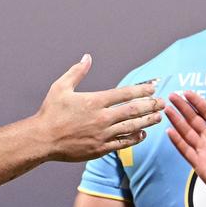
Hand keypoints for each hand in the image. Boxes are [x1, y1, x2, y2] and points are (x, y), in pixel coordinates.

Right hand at [36, 55, 163, 161]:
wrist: (42, 139)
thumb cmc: (50, 112)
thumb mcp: (60, 87)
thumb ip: (77, 72)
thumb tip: (87, 57)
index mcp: (94, 101)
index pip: (125, 93)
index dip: (142, 89)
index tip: (153, 86)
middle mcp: (101, 118)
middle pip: (133, 110)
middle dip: (151, 105)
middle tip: (163, 101)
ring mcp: (102, 134)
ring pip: (132, 126)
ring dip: (147, 121)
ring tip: (159, 116)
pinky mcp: (100, 149)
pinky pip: (123, 143)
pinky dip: (135, 138)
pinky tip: (142, 134)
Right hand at [165, 91, 205, 202]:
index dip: (197, 102)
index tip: (187, 92)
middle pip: (193, 119)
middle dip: (182, 107)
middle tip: (172, 96)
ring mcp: (204, 150)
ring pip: (186, 132)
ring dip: (177, 121)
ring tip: (168, 110)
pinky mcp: (199, 163)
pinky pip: (185, 150)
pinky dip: (177, 141)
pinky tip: (169, 131)